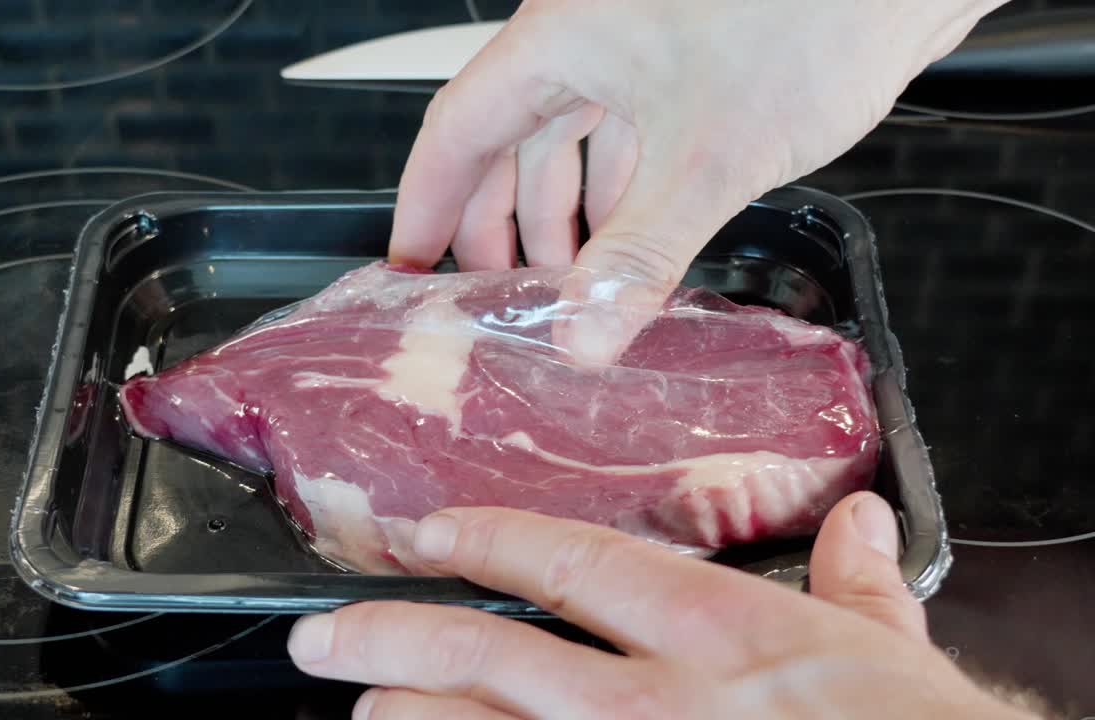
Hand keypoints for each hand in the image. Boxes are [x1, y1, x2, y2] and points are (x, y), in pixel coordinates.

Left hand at [287, 491, 1035, 718]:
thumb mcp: (889, 654)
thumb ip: (857, 581)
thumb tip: (861, 518)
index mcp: (717, 635)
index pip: (576, 566)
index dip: (491, 543)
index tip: (433, 534)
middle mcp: (653, 706)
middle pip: (492, 659)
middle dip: (396, 639)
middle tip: (323, 636)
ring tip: (358, 710)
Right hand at [388, 0, 1006, 363]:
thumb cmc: (814, 15)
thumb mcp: (709, 156)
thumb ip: (638, 252)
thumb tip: (584, 331)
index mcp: (562, 40)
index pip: (457, 131)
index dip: (426, 206)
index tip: (409, 265)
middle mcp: (589, 39)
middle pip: (508, 143)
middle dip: (497, 225)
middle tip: (491, 296)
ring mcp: (639, 51)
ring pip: (569, 144)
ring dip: (563, 218)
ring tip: (563, 286)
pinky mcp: (691, 68)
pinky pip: (625, 140)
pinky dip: (618, 196)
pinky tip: (630, 243)